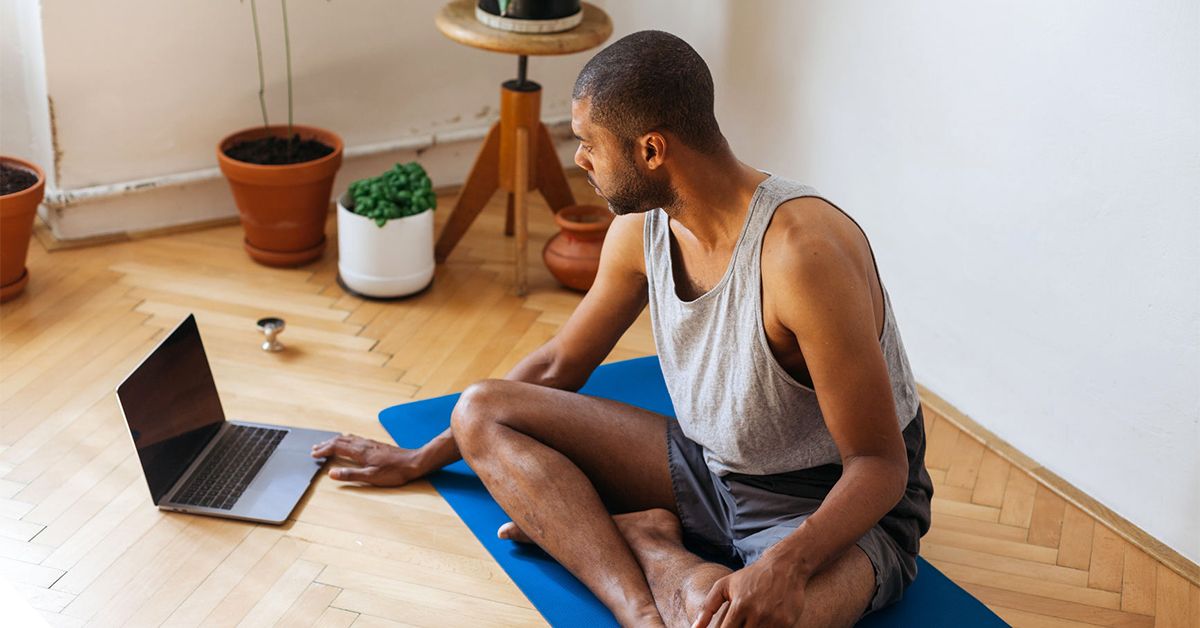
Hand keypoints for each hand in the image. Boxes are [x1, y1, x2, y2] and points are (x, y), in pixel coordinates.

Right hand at [311, 434, 427, 486]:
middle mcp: (363, 444)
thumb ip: (351, 475)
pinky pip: (355, 439)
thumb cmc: (394, 471)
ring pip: (348, 438)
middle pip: (340, 440)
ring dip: (335, 441)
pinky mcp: (375, 445)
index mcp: (360, 452)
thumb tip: (332, 473)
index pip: (336, 447)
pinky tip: (348, 443)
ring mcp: (370, 443)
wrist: (413, 462)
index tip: (314, 454)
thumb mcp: (371, 477)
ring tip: (327, 444)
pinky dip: (345, 440)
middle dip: (326, 444)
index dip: (324, 450)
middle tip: (315, 448)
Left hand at [693, 556, 807, 627]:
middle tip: (737, 624)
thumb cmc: (750, 577)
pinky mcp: (787, 623)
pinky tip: (761, 623)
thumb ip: (707, 607)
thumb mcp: (724, 586)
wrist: (783, 566)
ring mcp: (774, 620)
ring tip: (748, 622)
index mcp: (740, 606)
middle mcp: (757, 614)